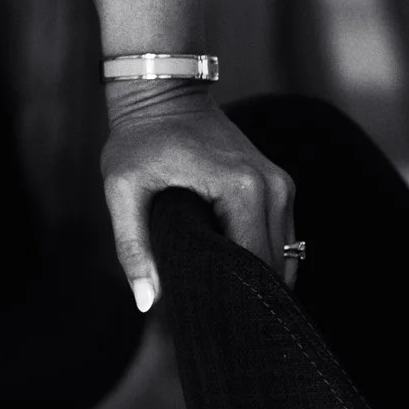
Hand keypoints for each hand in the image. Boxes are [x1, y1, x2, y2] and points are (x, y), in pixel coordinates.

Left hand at [102, 94, 295, 312]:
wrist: (163, 92)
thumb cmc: (139, 140)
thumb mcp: (123, 190)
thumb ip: (133, 246)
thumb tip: (146, 301)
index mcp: (241, 189)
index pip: (253, 265)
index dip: (233, 297)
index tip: (210, 316)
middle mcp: (273, 188)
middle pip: (275, 265)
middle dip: (247, 293)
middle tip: (214, 315)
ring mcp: (282, 186)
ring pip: (285, 255)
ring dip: (259, 278)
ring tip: (223, 297)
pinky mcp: (280, 186)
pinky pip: (282, 237)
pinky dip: (264, 259)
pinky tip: (235, 274)